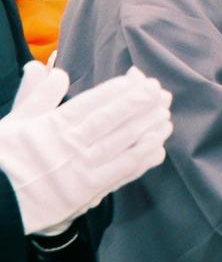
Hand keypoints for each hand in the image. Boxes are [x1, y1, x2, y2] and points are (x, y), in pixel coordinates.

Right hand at [0, 63, 172, 235]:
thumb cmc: (3, 159)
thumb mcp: (15, 122)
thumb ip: (38, 95)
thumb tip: (52, 69)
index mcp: (52, 127)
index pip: (90, 103)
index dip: (117, 90)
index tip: (137, 79)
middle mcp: (69, 147)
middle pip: (111, 121)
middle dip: (138, 104)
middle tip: (160, 91)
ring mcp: (80, 170)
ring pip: (121, 144)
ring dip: (146, 129)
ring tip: (165, 115)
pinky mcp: (87, 192)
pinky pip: (120, 172)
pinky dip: (141, 158)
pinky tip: (158, 147)